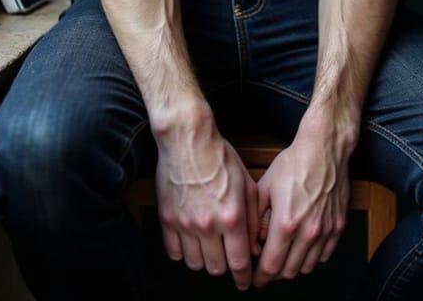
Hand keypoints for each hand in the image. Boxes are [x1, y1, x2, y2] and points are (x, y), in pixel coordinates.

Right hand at [155, 129, 260, 290]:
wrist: (188, 140)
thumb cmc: (220, 157)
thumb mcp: (246, 184)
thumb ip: (253, 219)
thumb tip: (255, 247)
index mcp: (231, 217)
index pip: (239, 262)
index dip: (244, 277)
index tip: (246, 281)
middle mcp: (208, 225)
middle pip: (217, 268)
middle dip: (226, 267)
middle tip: (228, 258)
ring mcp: (185, 224)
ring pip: (195, 264)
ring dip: (204, 261)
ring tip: (209, 249)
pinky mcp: (167, 219)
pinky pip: (174, 252)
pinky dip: (183, 253)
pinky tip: (190, 242)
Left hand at [252, 117, 353, 287]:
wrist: (324, 148)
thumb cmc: (294, 163)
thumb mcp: (265, 186)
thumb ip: (255, 218)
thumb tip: (251, 242)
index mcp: (286, 223)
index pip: (270, 266)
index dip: (259, 277)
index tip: (253, 278)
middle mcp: (307, 232)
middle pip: (288, 271)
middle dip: (274, 273)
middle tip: (265, 266)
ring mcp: (325, 230)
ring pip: (307, 266)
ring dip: (293, 266)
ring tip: (284, 255)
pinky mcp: (338, 226)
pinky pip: (324, 255)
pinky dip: (312, 256)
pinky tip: (303, 245)